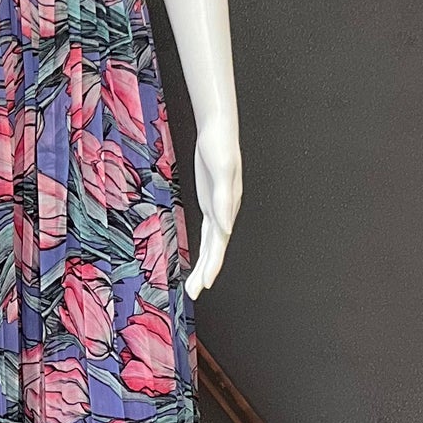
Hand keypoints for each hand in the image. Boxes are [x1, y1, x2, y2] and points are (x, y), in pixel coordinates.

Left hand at [186, 131, 241, 297]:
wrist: (218, 129)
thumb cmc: (220, 146)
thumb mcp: (221, 171)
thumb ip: (222, 200)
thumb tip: (224, 228)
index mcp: (227, 207)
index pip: (219, 243)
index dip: (213, 265)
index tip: (206, 284)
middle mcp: (224, 211)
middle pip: (215, 249)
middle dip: (206, 272)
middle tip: (194, 293)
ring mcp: (218, 208)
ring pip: (211, 243)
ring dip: (204, 264)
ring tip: (195, 286)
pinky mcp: (210, 202)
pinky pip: (207, 232)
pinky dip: (204, 248)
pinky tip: (201, 258)